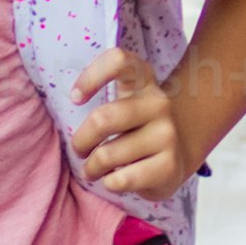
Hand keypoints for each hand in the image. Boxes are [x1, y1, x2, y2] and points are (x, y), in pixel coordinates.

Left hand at [66, 49, 191, 201]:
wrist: (177, 156)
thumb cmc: (135, 129)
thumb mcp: (124, 103)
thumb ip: (102, 95)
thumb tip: (69, 102)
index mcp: (143, 81)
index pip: (119, 61)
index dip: (91, 76)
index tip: (76, 98)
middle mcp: (158, 103)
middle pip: (102, 119)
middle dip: (81, 141)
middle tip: (80, 150)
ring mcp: (167, 135)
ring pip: (107, 155)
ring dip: (91, 168)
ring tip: (93, 170)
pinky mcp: (169, 166)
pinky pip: (120, 180)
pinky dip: (109, 183)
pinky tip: (114, 179)